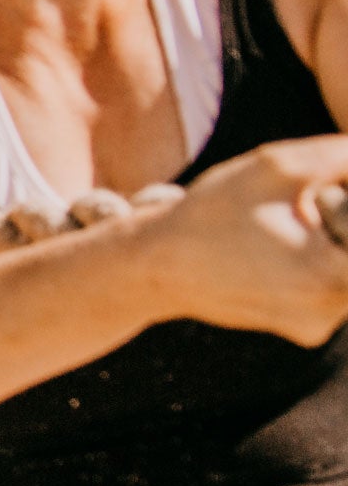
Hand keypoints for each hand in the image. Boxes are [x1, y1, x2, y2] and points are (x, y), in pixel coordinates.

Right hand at [144, 136, 347, 344]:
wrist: (157, 266)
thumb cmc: (212, 213)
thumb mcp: (278, 166)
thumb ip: (341, 155)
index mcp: (332, 275)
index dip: (342, 201)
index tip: (318, 194)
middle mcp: (333, 313)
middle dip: (341, 216)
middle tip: (305, 205)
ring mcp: (319, 327)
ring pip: (347, 266)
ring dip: (333, 239)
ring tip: (282, 228)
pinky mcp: (306, 330)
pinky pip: (333, 288)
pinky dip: (319, 261)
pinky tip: (276, 251)